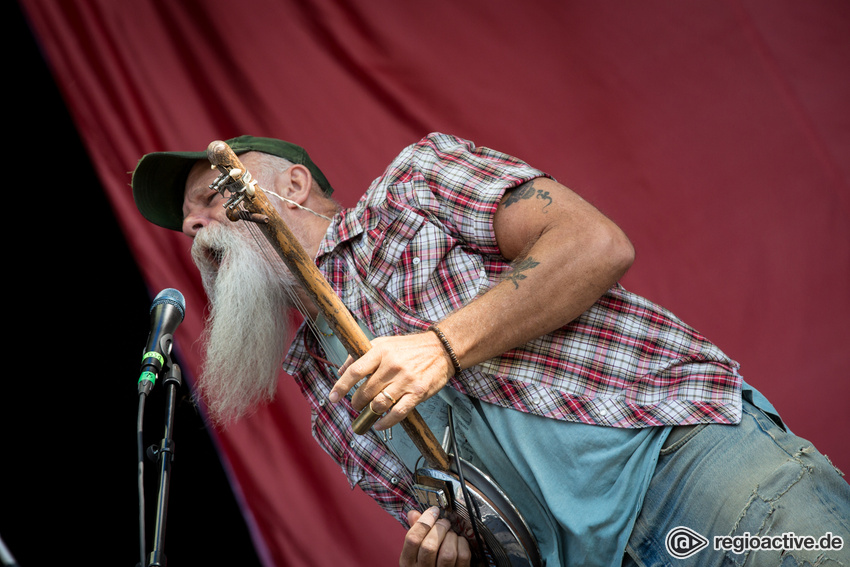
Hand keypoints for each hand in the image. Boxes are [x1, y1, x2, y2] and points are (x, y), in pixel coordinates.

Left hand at [329, 331, 453, 429]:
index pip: (355, 370)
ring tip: (367, 412)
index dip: (341, 386)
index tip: (333, 398)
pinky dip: (385, 422)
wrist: (442, 349)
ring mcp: (406, 380)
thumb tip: (341, 370)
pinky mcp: (418, 392)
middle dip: (357, 402)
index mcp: (381, 351)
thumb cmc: (410, 347)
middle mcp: (392, 365)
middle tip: (356, 405)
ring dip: (369, 412)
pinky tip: (379, 424)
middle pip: (366, 391)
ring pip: (379, 404)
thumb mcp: (384, 343)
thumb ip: (361, 355)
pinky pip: (397, 413)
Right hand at [400, 507, 471, 566]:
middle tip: (444, 522)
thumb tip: (413, 513)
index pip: (412, 539)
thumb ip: (415, 532)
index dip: (424, 521)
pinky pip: (462, 557)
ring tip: (450, 534)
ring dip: (451, 537)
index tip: (433, 511)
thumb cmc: (426, 562)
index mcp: (408, 563)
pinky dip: (462, 544)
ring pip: (447, 553)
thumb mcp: (415, 551)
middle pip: (429, 546)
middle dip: (439, 528)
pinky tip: (458, 542)